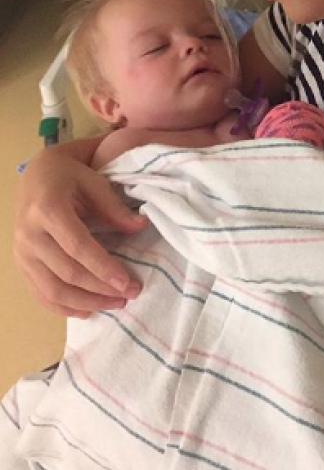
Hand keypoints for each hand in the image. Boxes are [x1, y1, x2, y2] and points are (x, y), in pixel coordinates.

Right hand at [14, 145, 148, 317]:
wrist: (38, 174)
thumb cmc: (70, 175)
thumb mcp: (95, 182)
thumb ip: (115, 207)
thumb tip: (140, 226)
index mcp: (48, 209)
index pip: (77, 246)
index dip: (103, 267)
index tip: (128, 283)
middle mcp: (29, 234)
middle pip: (66, 272)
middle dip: (100, 289)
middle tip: (129, 295)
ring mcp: (21, 251)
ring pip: (51, 289)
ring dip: (85, 303)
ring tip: (115, 304)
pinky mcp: (20, 263)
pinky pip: (39, 293)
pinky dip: (63, 307)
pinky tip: (87, 311)